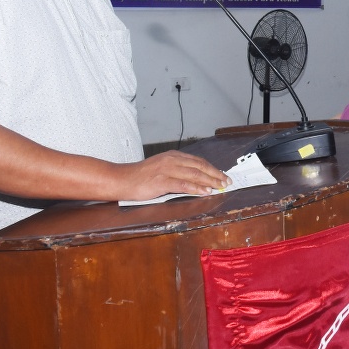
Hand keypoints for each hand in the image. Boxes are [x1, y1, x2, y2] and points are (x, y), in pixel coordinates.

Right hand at [116, 150, 230, 200]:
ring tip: (220, 186)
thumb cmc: (141, 177)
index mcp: (173, 156)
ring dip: (210, 181)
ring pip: (194, 174)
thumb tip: (196, 180)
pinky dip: (196, 188)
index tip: (223, 175)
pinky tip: (205, 192)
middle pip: (199, 166)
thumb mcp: (161, 168)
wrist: (122, 179)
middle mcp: (171, 160)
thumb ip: (177, 171)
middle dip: (215, 174)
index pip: (198, 161)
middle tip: (227, 181)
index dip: (212, 168)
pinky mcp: (161, 181)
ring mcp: (167, 170)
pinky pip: (183, 184)